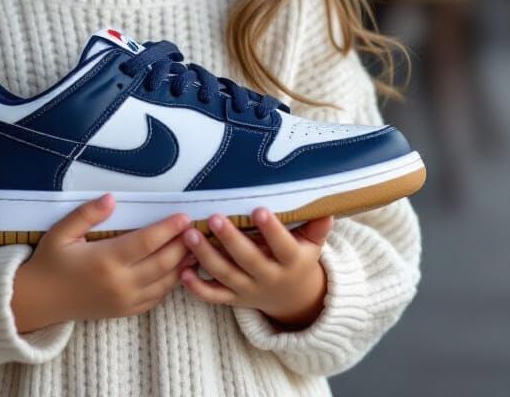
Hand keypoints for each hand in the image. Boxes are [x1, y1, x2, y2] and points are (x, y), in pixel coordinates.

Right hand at [11, 193, 197, 332]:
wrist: (39, 301)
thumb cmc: (50, 262)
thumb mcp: (62, 232)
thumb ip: (87, 214)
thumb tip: (111, 198)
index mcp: (106, 261)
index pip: (147, 242)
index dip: (168, 229)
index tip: (184, 216)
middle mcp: (121, 283)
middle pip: (163, 263)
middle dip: (183, 245)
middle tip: (198, 229)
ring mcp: (125, 301)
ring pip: (165, 283)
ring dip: (182, 264)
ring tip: (195, 247)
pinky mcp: (125, 312)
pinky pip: (156, 298)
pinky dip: (171, 283)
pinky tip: (177, 269)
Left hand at [179, 209, 333, 327]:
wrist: (294, 300)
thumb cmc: (300, 260)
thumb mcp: (312, 245)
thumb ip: (317, 227)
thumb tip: (327, 208)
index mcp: (291, 262)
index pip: (283, 246)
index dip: (272, 231)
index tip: (259, 210)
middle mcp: (268, 278)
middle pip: (248, 261)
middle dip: (230, 240)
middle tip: (214, 218)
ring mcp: (248, 290)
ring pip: (226, 276)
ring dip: (206, 257)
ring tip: (190, 235)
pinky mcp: (233, 298)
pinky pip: (214, 296)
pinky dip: (197, 288)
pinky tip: (182, 273)